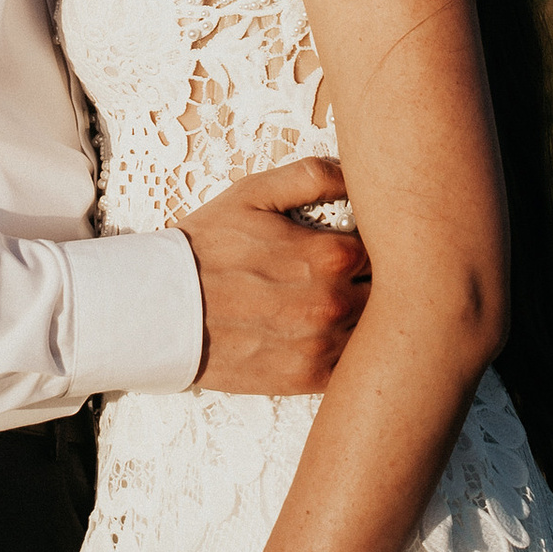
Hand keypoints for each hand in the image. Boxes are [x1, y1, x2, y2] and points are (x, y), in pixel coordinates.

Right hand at [181, 157, 367, 395]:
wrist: (161, 309)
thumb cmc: (207, 247)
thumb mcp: (253, 195)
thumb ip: (311, 176)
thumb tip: (359, 172)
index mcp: (330, 255)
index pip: (390, 247)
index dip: (384, 243)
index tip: (368, 241)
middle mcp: (334, 303)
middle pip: (391, 291)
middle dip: (384, 280)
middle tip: (363, 272)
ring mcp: (322, 345)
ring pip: (377, 331)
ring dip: (372, 317)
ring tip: (349, 302)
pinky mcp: (307, 379)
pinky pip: (354, 366)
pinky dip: (353, 352)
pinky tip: (335, 334)